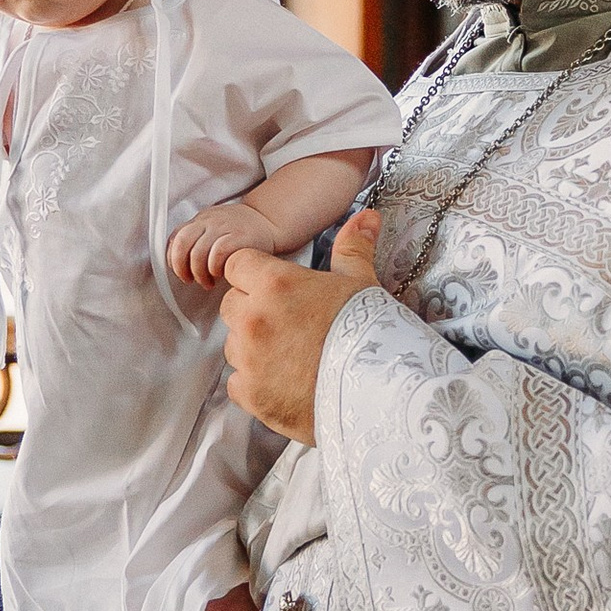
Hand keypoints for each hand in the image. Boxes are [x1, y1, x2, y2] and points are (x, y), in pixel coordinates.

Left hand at [168, 198, 277, 286]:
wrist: (269, 221)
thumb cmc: (240, 231)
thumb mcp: (214, 228)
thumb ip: (197, 239)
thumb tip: (179, 263)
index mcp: (201, 220)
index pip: (175, 237)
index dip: (173, 258)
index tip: (180, 272)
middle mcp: (209, 221)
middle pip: (182, 243)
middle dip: (181, 267)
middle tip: (189, 280)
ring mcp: (224, 227)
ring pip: (198, 252)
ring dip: (199, 273)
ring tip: (207, 282)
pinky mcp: (239, 237)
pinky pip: (218, 253)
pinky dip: (214, 268)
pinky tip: (220, 274)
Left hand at [220, 210, 381, 442]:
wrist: (379, 392)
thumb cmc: (370, 333)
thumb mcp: (362, 283)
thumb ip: (353, 247)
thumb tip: (367, 216)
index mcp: (274, 284)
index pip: (238, 265)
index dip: (255, 274)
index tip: (276, 288)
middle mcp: (253, 318)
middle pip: (231, 305)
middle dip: (252, 310)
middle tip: (289, 324)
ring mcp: (248, 359)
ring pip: (233, 345)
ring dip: (252, 348)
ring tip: (291, 357)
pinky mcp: (250, 394)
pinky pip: (237, 382)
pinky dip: (255, 383)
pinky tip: (285, 383)